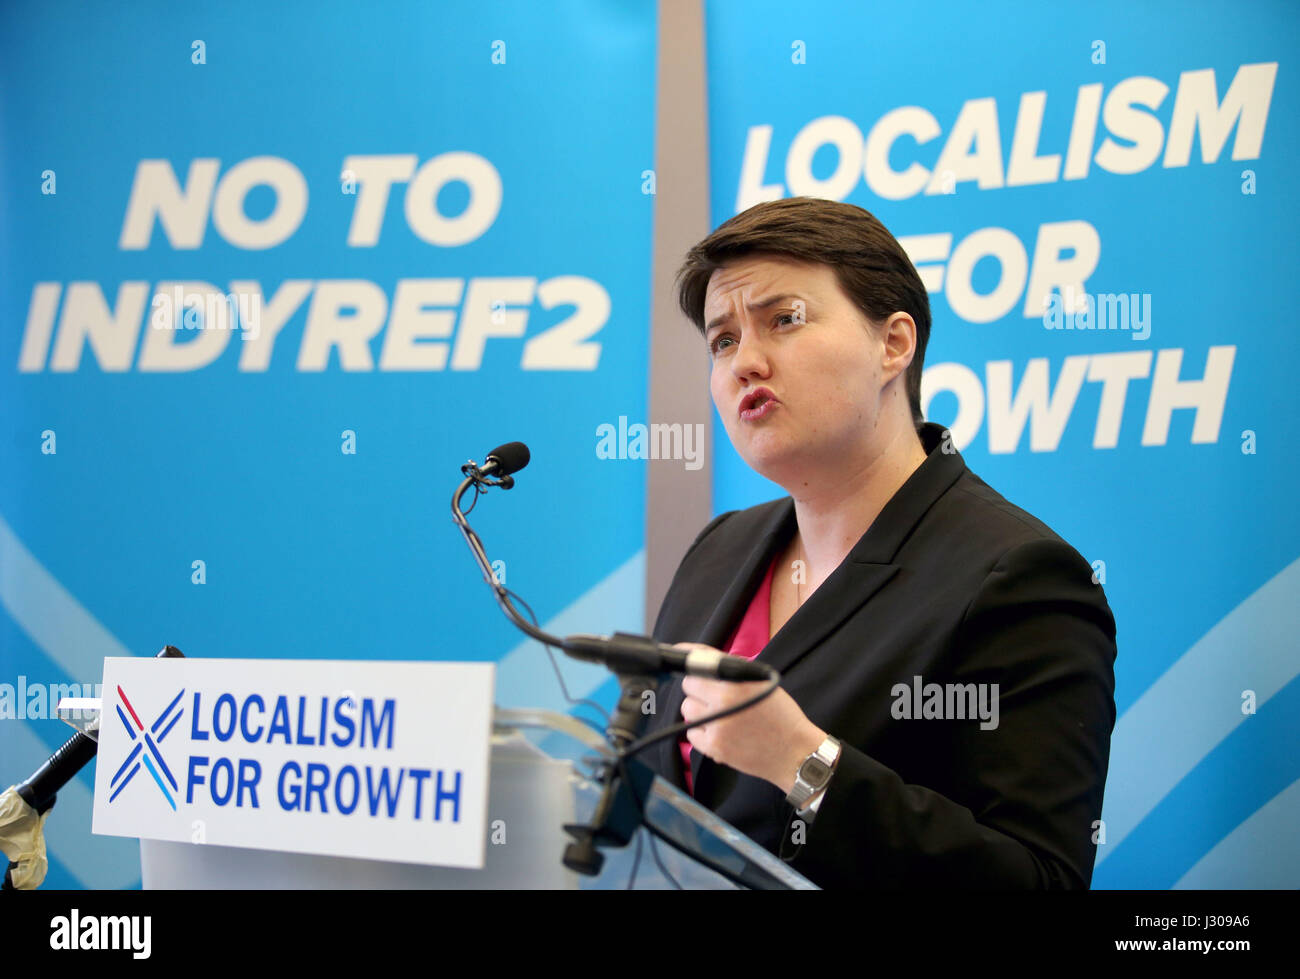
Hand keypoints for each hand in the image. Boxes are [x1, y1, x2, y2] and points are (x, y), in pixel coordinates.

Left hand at [676, 643, 826, 793]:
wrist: (794, 753)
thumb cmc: (780, 715)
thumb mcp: (761, 682)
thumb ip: (731, 668)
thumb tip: (699, 653)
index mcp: (736, 683)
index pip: (697, 665)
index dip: (693, 665)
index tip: (683, 662)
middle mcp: (723, 702)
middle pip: (688, 686)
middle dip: (699, 689)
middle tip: (715, 696)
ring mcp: (716, 726)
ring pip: (687, 709)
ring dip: (699, 710)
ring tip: (719, 715)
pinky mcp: (714, 748)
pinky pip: (691, 733)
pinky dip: (701, 732)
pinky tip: (719, 731)